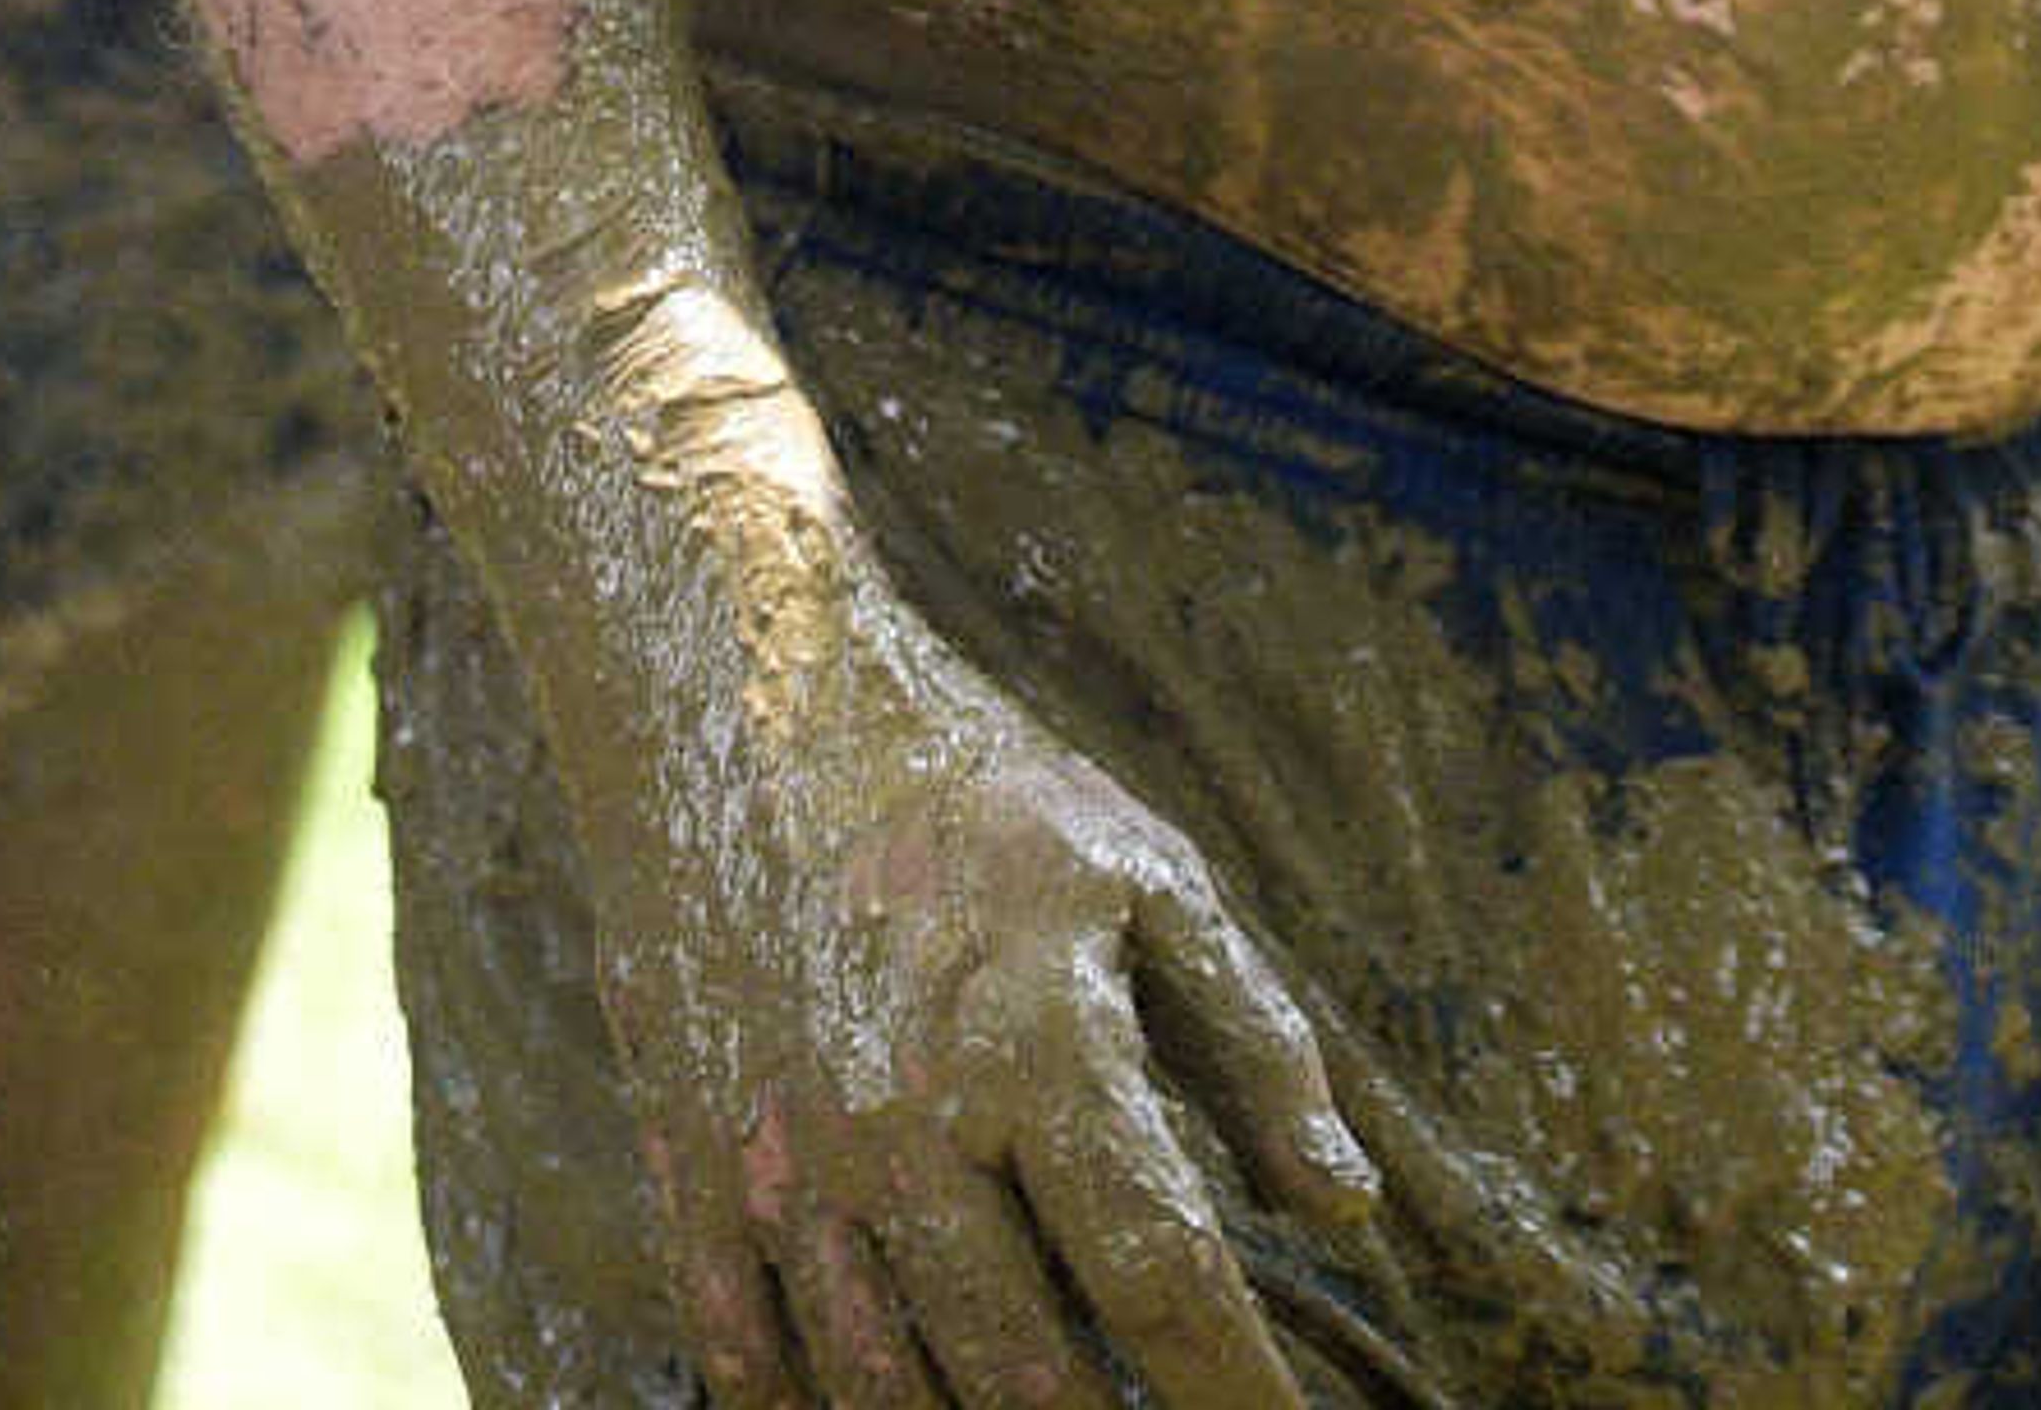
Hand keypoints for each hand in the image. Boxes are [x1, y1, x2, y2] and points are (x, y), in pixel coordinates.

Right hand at [579, 540, 1378, 1407]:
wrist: (743, 700)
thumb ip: (1252, 1040)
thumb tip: (1345, 1205)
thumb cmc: (976, 790)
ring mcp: (788, 1165)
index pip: (1162, 1272)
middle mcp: (910, 1128)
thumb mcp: (1146, 873)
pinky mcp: (695, 1172)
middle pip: (1024, 1374)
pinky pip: (744, 1363)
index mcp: (1041, 1044)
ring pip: (887, 1392)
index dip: (1234, 1387)